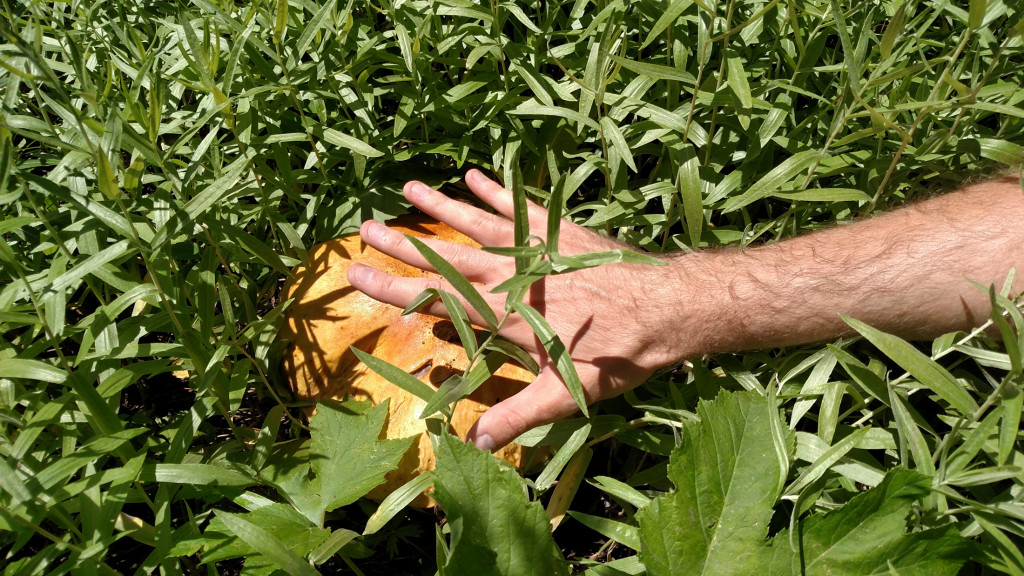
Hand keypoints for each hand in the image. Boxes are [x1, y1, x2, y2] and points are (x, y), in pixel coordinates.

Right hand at [347, 170, 696, 449]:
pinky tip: (474, 175)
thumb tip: (475, 442)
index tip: (357, 273)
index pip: (436, 299)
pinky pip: (520, 207)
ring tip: (408, 188)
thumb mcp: (566, 393)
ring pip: (477, 224)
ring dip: (442, 207)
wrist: (669, 307)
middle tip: (365, 226)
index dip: (394, 288)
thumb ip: (518, 414)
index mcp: (504, 314)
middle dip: (403, 244)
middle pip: (447, 256)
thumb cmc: (617, 353)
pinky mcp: (560, 231)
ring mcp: (536, 248)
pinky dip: (496, 192)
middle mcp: (512, 274)